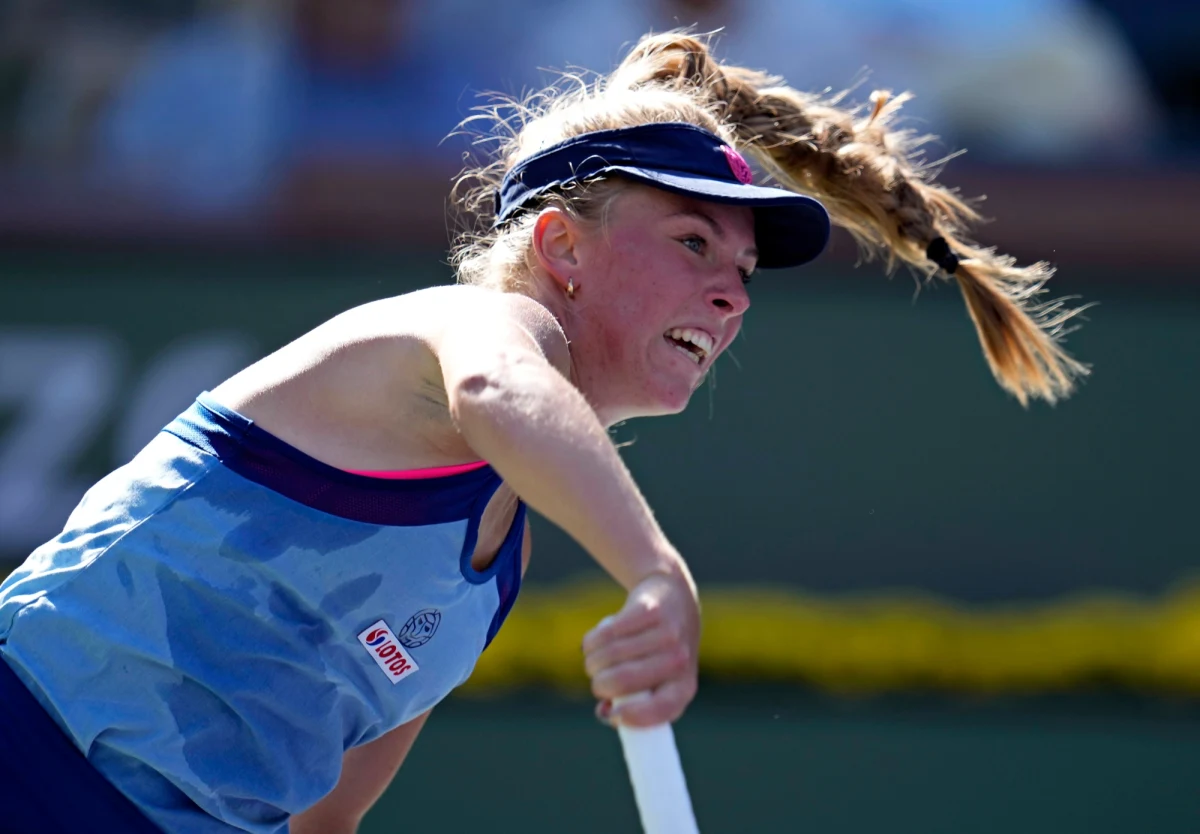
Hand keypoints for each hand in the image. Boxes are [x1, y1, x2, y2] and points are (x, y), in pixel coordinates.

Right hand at [582, 567, 699, 727]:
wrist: (674, 599)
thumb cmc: (659, 653)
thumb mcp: (657, 682)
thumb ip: (633, 703)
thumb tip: (607, 713)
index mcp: (684, 687)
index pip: (661, 709)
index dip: (632, 716)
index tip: (612, 714)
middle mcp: (680, 660)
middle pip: (623, 680)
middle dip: (599, 684)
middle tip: (596, 680)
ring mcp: (666, 632)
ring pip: (609, 654)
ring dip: (592, 661)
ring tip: (593, 659)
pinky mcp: (648, 609)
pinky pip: (606, 632)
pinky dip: (592, 640)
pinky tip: (593, 642)